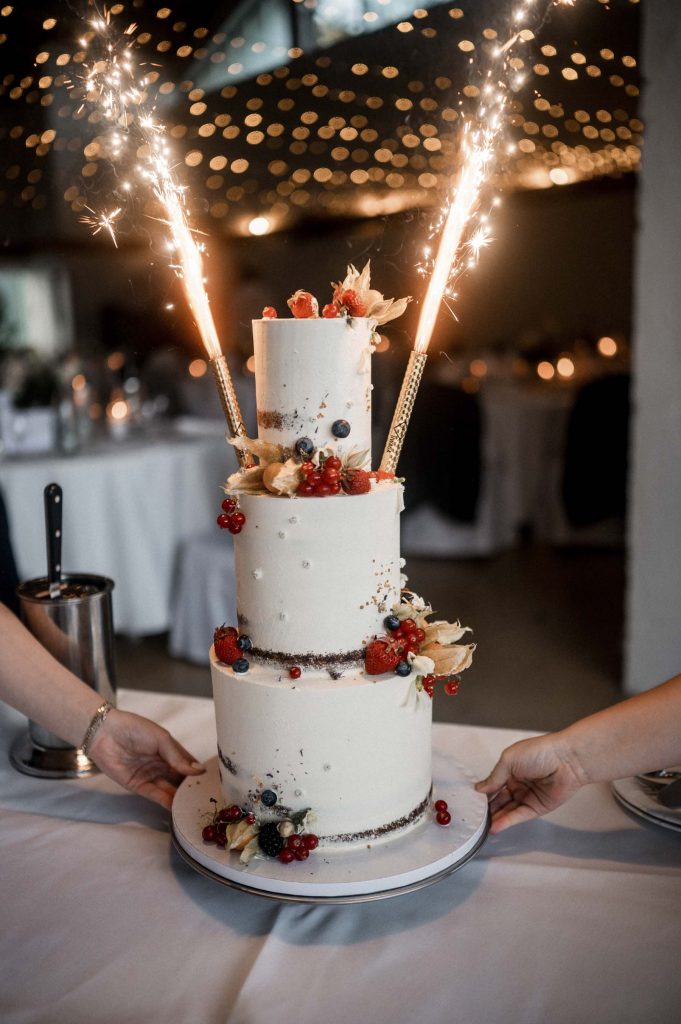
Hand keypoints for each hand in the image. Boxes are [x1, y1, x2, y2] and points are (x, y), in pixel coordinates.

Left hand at [88, 709, 203, 809]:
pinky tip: (177, 807)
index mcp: (170, 750)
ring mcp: (151, 776)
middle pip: (181, 780)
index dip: (200, 772)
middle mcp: (163, 765)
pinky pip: (156, 796)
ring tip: (195, 806)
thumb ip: (178, 757)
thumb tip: (198, 770)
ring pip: (170, 790)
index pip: (189, 764)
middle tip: (207, 798)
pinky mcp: (138, 786)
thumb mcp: (161, 739)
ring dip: (181, 797)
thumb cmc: (135, 729)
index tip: (214, 783)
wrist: (105, 734)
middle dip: (192, 788)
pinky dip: (166, 802)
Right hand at [475, 733, 585, 832]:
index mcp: (510, 769)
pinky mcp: (537, 808)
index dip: (483, 793)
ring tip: (481, 827)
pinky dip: (507, 821)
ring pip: (507, 810)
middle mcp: (518, 783)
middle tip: (474, 819)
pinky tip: (495, 827)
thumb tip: (479, 789)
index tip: (470, 803)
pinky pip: (519, 816)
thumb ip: (494, 777)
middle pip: (499, 799)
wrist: (567, 760)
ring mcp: (527, 796)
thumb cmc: (539, 752)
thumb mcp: (509, 760)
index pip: (493, 784)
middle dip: (487, 809)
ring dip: (495, 818)